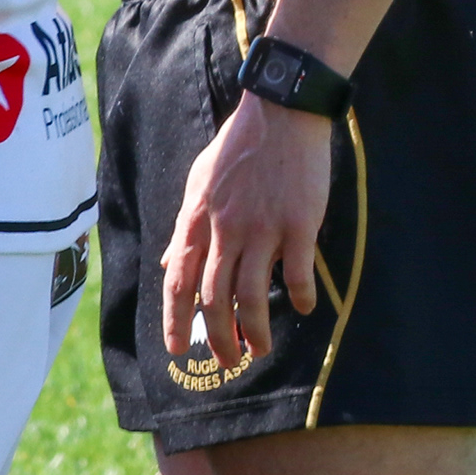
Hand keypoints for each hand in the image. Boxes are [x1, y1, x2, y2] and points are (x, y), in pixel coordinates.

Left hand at [162, 97, 331, 364]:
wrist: (281, 113)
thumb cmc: (240, 147)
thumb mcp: (200, 182)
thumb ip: (188, 226)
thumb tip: (171, 261)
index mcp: (196, 218)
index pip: (178, 280)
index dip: (174, 319)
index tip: (176, 349)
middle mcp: (224, 228)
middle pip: (213, 298)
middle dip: (216, 337)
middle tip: (227, 361)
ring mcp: (262, 228)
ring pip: (251, 296)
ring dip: (254, 331)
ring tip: (260, 349)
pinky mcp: (298, 224)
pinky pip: (295, 274)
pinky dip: (299, 298)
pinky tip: (304, 309)